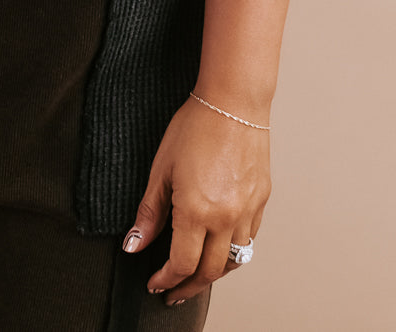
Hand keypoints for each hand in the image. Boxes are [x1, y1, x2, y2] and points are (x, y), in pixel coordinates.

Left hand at [122, 96, 270, 304]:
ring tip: (195, 276)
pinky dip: (233, 251)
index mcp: (197, 210)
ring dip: (212, 274)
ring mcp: (248, 211)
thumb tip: (134, 245)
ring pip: (233, 261)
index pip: (181, 264)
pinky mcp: (261, 201)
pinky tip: (219, 248)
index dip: (166, 280)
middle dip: (188, 287)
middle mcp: (226, 217)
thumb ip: (149, 212)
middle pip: (208, 271)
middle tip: (173, 292)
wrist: (233, 102)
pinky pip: (249, 239)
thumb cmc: (194, 127)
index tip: (155, 284)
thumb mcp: (161, 168)